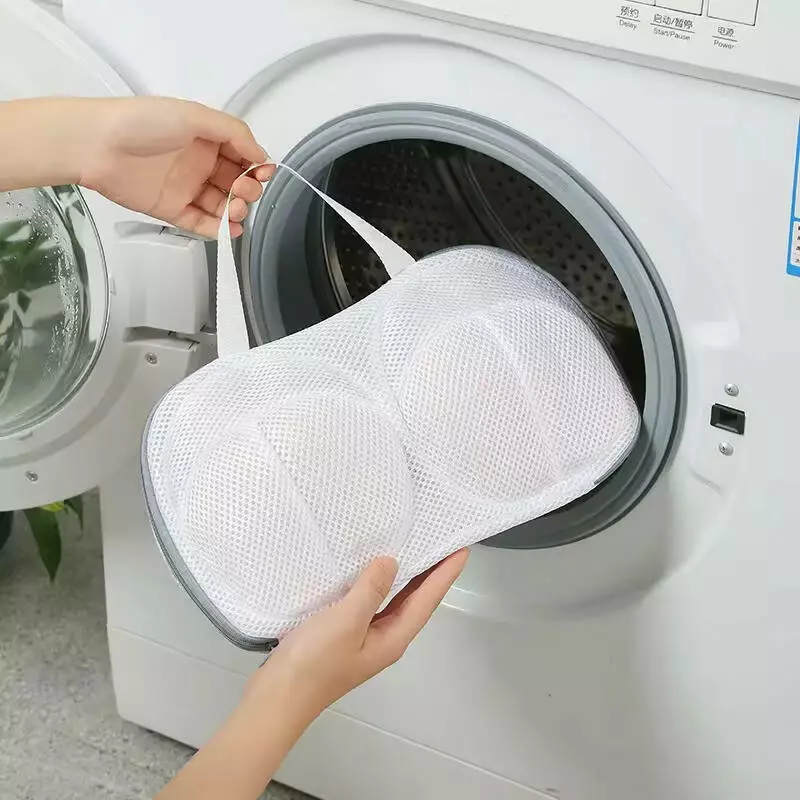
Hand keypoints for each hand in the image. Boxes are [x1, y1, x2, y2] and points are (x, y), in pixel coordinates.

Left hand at [76, 97, 273, 237]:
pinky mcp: (171, 209)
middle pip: (235, 183)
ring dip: (235, 211)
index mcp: (205, 138)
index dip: (256, 166)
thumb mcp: (194, 115)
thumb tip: (261, 155)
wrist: (96, 145)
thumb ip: (233, 132)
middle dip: (247, 190)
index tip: (263, 173)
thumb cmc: (141, 122)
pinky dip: (217, 229)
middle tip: (243, 191)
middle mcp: (198, 163)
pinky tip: (229, 230)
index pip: (241, 156)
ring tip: (235, 211)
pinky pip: (200, 222)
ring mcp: (185, 187)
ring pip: (221, 205)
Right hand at [246, 550, 469, 717]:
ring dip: (403, 576)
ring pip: (391, 601)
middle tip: (440, 541)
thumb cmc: (316, 662)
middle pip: (414, 601)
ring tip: (411, 547)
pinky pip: (367, 602)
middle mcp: (384, 638)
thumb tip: (392, 562)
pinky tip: (365, 569)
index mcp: (392, 638)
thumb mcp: (347, 621)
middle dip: (430, 573)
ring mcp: (362, 638)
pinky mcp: (341, 634)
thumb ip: (371, 590)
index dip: (445, 575)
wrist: (276, 698)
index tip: (462, 549)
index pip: (426, 600)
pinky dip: (373, 583)